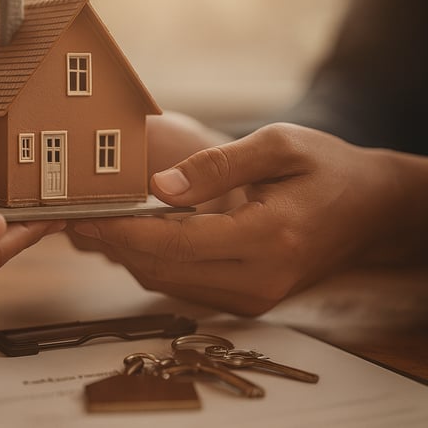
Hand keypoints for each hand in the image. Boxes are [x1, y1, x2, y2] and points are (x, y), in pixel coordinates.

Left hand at [70, 123, 424, 315]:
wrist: (371, 209)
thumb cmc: (327, 169)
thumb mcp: (278, 146)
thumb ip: (215, 167)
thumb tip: (157, 188)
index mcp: (268, 238)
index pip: (174, 243)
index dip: (121, 230)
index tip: (82, 214)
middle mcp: (259, 280)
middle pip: (162, 270)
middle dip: (113, 244)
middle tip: (76, 217)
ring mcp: (254, 298)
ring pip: (168, 284)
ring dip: (128, 256)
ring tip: (96, 224)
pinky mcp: (248, 301)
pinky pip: (184, 288)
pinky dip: (154, 264)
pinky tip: (135, 238)